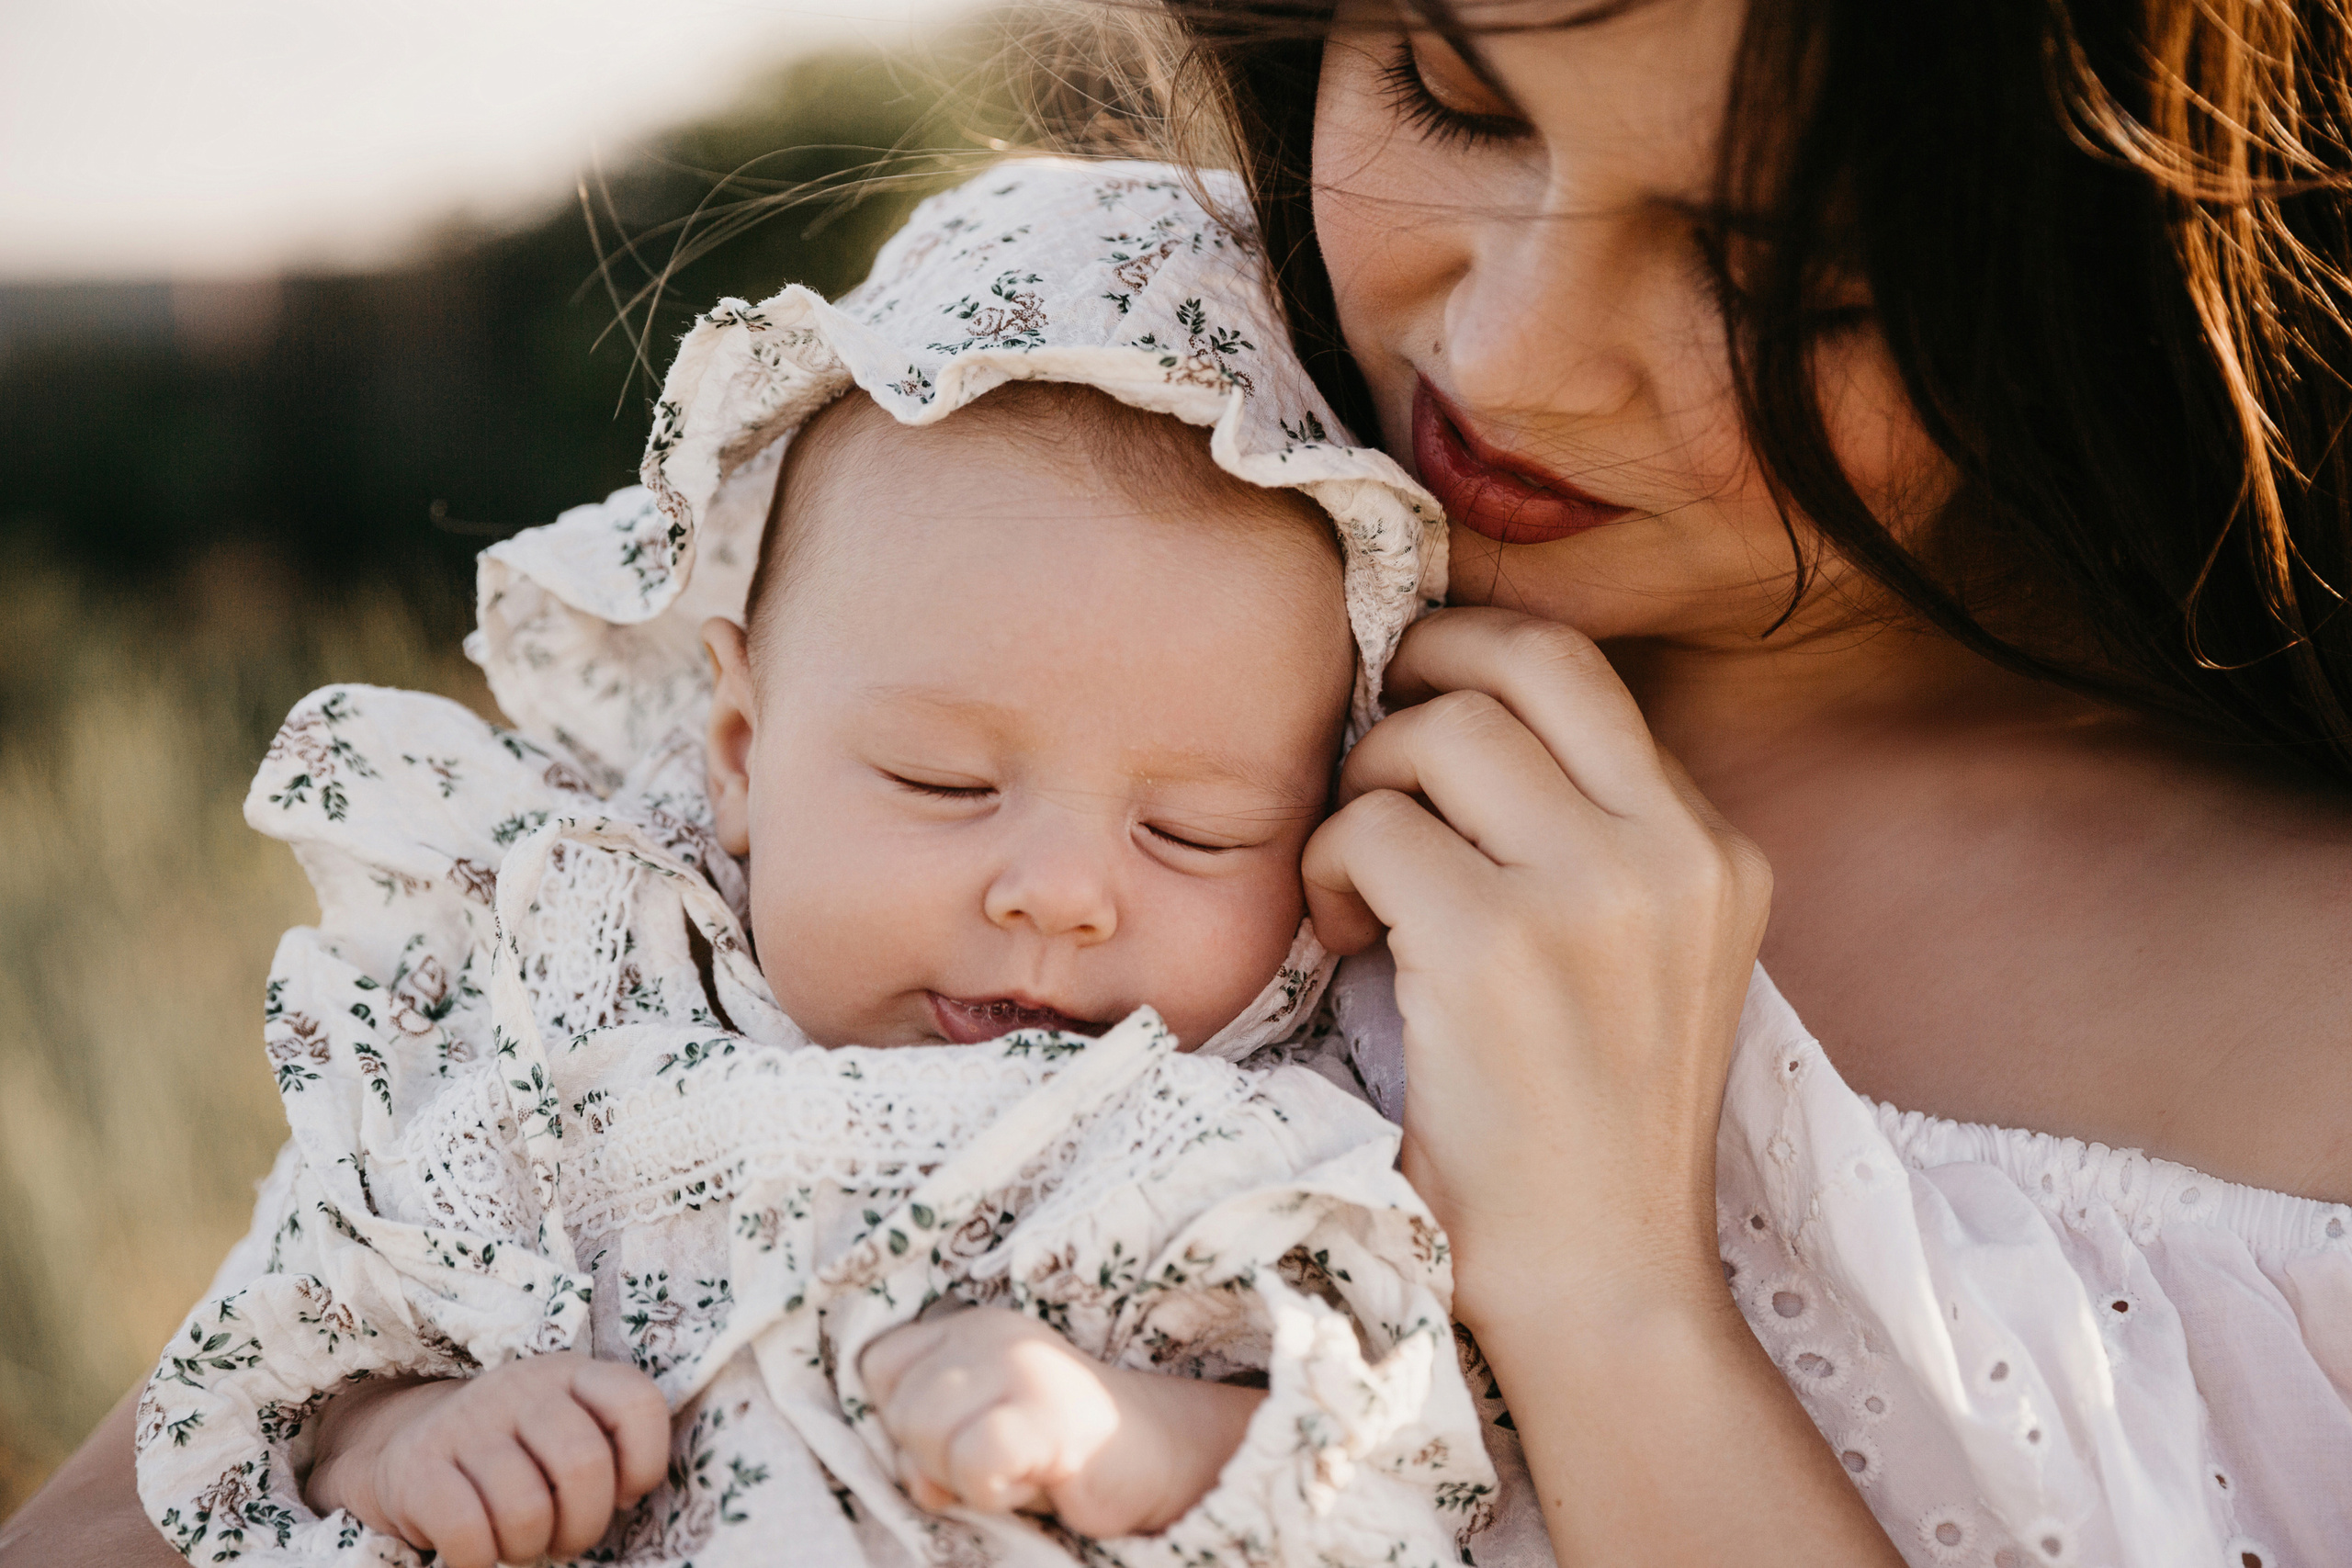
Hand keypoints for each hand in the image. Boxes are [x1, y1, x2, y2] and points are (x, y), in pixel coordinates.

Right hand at [302, 1351, 669, 1567]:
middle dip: (584, 1525)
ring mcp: (467, 1422)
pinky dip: (479, 1559)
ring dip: (528, 1547)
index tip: (624, 1494)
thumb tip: (626, 1494)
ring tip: (517, 1540)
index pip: (638, 1403)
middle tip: (564, 1537)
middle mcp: (521, 1386)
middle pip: (585, 1466)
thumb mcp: (565, 1432)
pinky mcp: (417, 1467)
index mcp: (571, 1374)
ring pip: (527, 1510)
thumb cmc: (513, 1456)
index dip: (645, 1464)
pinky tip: (477, 1549)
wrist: (407, 1451)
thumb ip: (608, 1448)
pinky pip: (469, 1534)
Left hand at [860, 1306, 1262, 1538]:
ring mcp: (1022, 1368)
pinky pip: (975, 1460)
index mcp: (968, 1327)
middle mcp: (990, 1335)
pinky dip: (991, 1491)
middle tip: (993, 1462)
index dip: (899, 1417)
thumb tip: (911, 1477)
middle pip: (897, 1408)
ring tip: (1016, 1469)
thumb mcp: (979, 1431)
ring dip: (961, 1477)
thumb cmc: (1059, 1448)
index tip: (955, 1438)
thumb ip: (930, 1440)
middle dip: (930, 1457)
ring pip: (924, 1432)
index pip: (877, 1365)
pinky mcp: (1048, 1413)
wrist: (1159, 1452)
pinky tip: (1033, 1481)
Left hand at [1303, 608, 1770, 1324]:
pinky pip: (1372, 830)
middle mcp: (1676, 850)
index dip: (1478, 659)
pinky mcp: (1497, 947)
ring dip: (1365, 787)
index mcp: (1716, 850)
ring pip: (1438, 733)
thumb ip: (1590, 842)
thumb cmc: (1586, 1135)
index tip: (1416, 698)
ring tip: (1356, 878)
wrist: (1604, 1288)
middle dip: (1420, 669)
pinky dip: (1330, 867)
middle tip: (1368, 742)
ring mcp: (1594, 892)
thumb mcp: (1644, 960)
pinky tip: (1344, 937)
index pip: (1585, 674)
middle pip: (1526, 654)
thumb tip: (1459, 716)